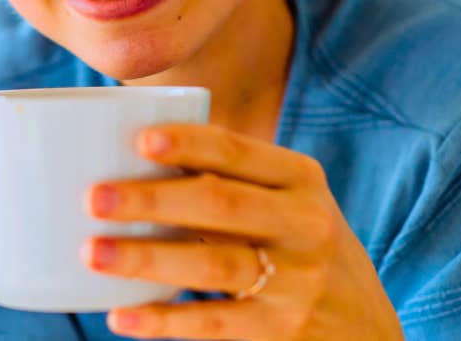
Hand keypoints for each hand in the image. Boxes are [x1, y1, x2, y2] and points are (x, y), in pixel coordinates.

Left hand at [82, 124, 403, 339]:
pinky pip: (214, 324)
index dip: (189, 143)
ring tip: (92, 252)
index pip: (239, 152)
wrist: (368, 327)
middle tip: (93, 198)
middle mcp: (305, 224)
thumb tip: (128, 156)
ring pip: (213, 264)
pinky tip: (121, 316)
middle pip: (220, 204)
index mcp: (301, 179)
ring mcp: (297, 281)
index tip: (139, 139)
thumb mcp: (291, 204)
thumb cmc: (301, 249)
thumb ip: (233, 182)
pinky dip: (164, 320)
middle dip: (153, 198)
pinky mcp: (283, 330)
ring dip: (147, 259)